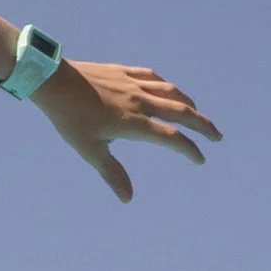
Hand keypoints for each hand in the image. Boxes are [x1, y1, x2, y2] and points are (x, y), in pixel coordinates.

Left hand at [34, 61, 218, 201]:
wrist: (53, 81)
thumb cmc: (70, 118)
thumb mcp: (90, 149)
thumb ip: (112, 173)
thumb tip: (127, 199)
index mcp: (134, 123)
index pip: (172, 138)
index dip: (190, 150)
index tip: (200, 159)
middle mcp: (140, 102)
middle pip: (182, 112)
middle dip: (203, 126)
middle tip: (217, 136)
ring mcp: (132, 84)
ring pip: (170, 92)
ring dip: (188, 104)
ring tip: (197, 113)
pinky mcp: (121, 71)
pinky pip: (151, 77)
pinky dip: (165, 85)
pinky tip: (168, 89)